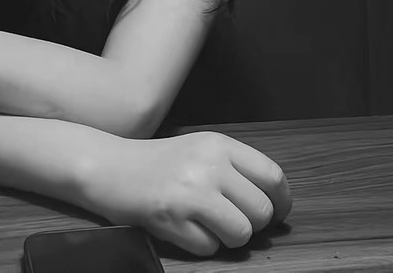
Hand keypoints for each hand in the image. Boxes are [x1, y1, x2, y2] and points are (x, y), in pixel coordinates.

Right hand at [85, 129, 291, 256]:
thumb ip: (236, 168)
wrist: (111, 167)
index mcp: (219, 144)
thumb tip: (274, 202)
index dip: (281, 202)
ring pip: (241, 233)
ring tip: (209, 225)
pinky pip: (210, 248)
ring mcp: (191, 191)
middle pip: (261, 211)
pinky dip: (202, 245)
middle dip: (253, 224)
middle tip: (234, 220)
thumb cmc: (160, 162)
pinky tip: (185, 227)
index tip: (276, 212)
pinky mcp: (173, 217)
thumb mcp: (201, 149)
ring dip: (229, 238)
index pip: (272, 176)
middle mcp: (209, 164)